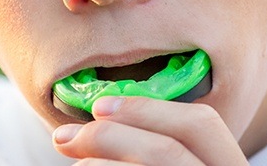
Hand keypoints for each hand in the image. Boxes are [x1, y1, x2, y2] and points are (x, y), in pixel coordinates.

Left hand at [52, 96, 248, 165]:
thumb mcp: (179, 162)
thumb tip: (99, 121)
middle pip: (166, 150)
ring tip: (78, 165)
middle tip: (64, 137)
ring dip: (98, 165)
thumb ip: (155, 147)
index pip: (201, 125)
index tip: (99, 106)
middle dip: (108, 136)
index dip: (147, 108)